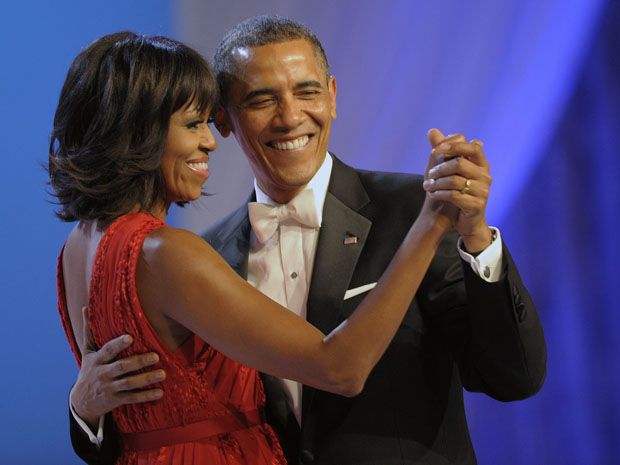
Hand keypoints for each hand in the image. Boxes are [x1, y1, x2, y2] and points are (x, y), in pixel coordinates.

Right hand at [71, 307, 164, 428]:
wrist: (81, 401)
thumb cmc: (89, 370)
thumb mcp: (87, 352)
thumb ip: (89, 331)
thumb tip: (85, 307)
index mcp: (97, 360)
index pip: (108, 350)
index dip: (118, 344)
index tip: (130, 337)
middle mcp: (103, 374)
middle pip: (121, 367)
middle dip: (139, 362)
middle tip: (156, 356)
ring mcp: (110, 388)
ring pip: (129, 384)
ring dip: (146, 379)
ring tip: (163, 374)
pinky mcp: (116, 400)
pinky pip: (132, 398)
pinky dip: (146, 396)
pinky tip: (160, 392)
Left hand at [423, 128, 492, 252]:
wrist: (469, 222)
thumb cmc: (460, 193)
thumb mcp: (451, 171)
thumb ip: (443, 150)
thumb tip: (431, 130)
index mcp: (482, 165)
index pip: (472, 147)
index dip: (453, 146)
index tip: (434, 151)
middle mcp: (486, 176)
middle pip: (459, 163)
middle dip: (440, 168)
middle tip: (429, 174)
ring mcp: (483, 191)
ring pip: (454, 181)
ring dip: (436, 183)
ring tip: (427, 186)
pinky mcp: (476, 205)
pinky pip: (453, 196)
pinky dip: (439, 194)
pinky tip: (433, 194)